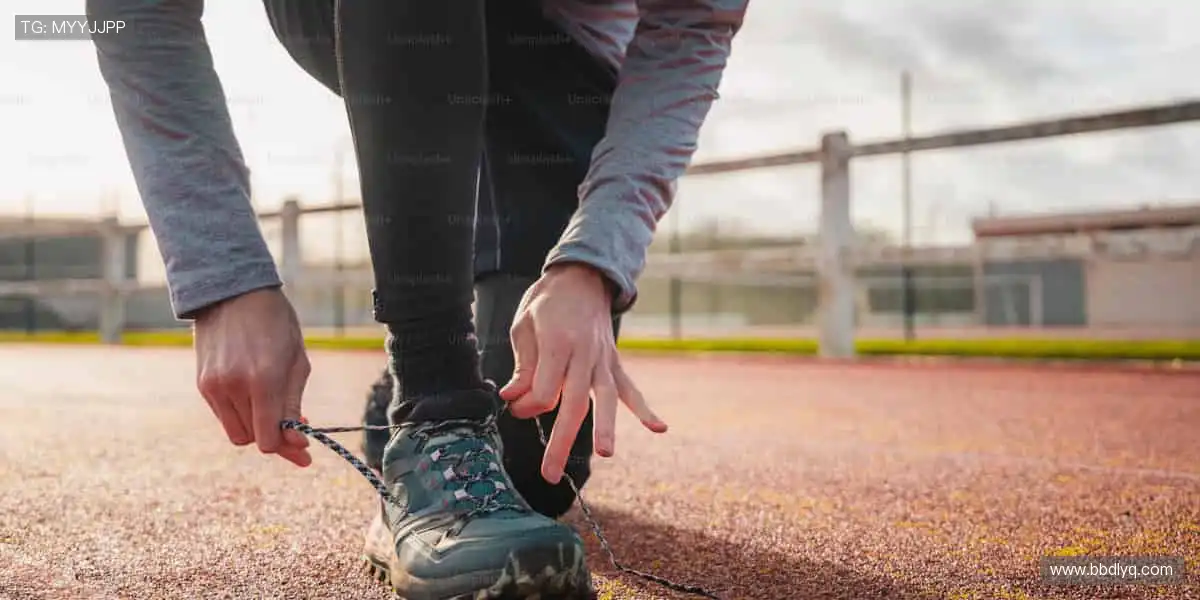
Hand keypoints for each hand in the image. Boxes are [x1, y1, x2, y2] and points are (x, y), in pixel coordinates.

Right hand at [193, 287, 311, 466]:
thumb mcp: (297, 361)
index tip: (304, 450)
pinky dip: (241, 414)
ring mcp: (214, 386)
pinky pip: (223, 415)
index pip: (268, 439)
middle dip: (275, 439)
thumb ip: (294, 404)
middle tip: (295, 430)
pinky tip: (255, 397)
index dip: (288, 449)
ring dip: (257, 427)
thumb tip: (297, 441)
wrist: (233, 292)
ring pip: (236, 432)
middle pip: (252, 440)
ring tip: (274, 409)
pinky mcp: (202, 384)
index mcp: (263, 380)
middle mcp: (234, 387)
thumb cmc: (276, 323)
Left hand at [499, 263, 666, 483]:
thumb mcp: (524, 325)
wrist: (582, 276)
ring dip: (606, 428)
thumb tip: (513, 398)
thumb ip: (523, 365)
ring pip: (606, 400)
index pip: (544, 391)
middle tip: (550, 474)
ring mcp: (604, 359)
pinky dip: (645, 409)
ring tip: (607, 454)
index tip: (514, 404)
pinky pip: (631, 388)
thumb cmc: (547, 302)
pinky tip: (659, 428)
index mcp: (558, 343)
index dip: (525, 405)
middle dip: (560, 441)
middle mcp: (584, 354)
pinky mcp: (615, 362)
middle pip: (573, 404)